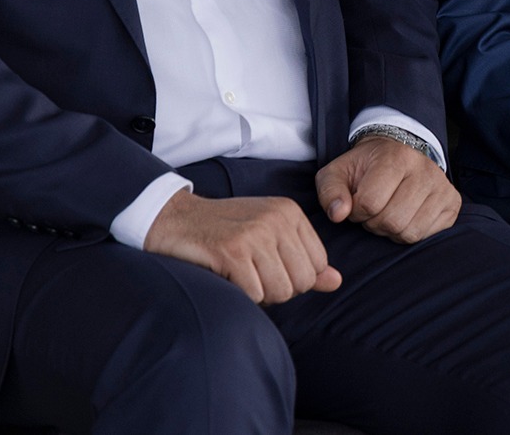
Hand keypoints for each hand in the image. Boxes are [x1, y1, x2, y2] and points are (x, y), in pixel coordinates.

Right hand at [143, 190, 341, 303]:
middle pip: (302, 282)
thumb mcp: (269, 236)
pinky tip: (226, 276)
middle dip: (277, 289)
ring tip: (239, 274)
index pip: (318, 265)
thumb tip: (336, 282)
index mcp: (290, 213)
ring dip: (258, 294)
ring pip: (280, 291)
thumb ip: (304, 259)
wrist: (173, 220)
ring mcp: (255, 234)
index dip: (294, 277)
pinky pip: (254, 295)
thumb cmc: (224, 231)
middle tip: (251, 273)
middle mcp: (276, 220)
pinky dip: (240, 295)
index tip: (267, 267)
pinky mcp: (232, 252)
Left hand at [314, 134, 460, 243]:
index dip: (356, 211)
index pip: (370, 202)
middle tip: (373, 211)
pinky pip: (426, 236)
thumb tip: (339, 214)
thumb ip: (330, 192)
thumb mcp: (338, 172)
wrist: (397, 152)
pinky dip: (409, 233)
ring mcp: (442, 187)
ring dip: (391, 231)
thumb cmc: (365, 167)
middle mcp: (424, 170)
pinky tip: (404, 217)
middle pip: (392, 221)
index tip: (357, 203)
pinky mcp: (452, 203)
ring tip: (387, 213)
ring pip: (410, 232)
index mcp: (396, 158)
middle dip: (374, 223)